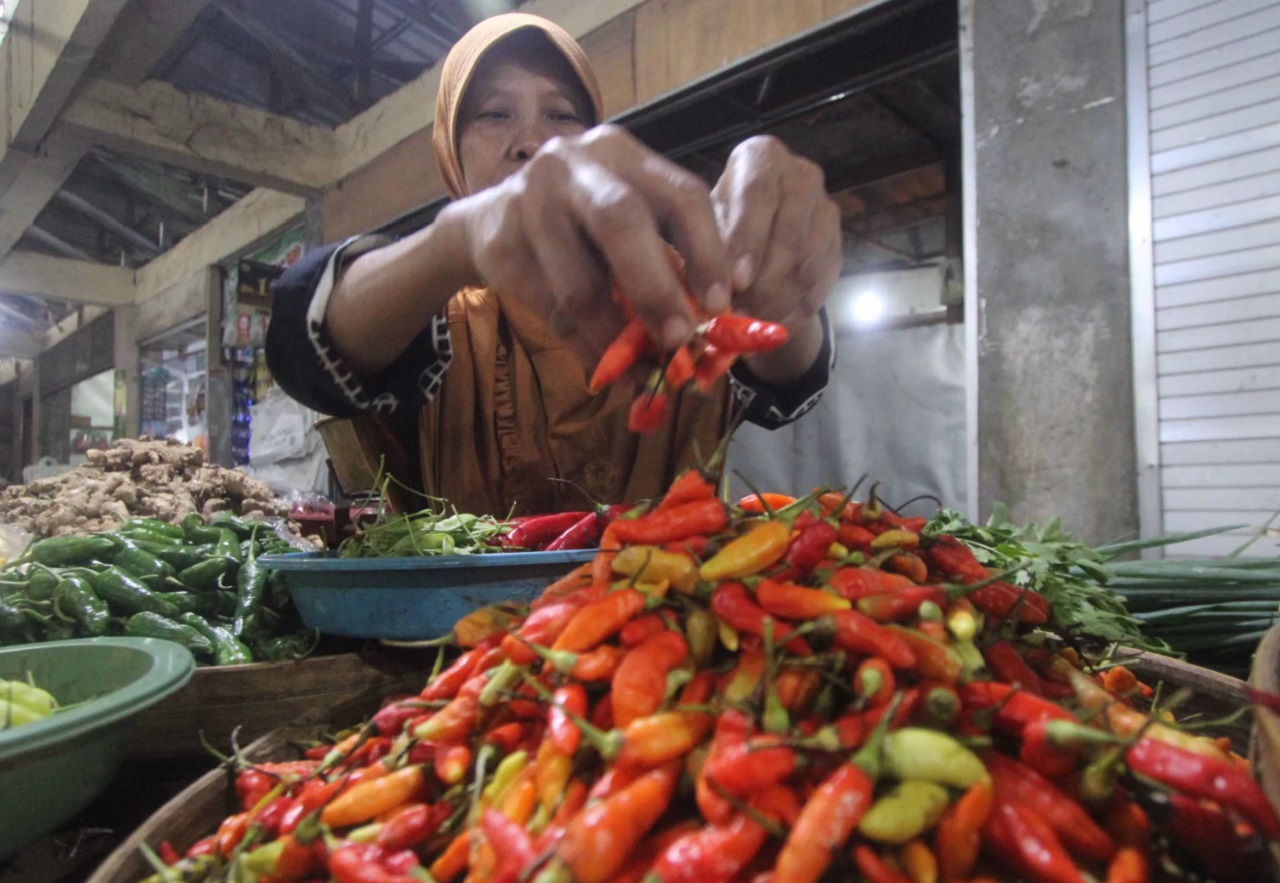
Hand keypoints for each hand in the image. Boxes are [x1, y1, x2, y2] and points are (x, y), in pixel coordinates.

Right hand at [447, 124, 734, 358]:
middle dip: (656, 288)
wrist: (491, 221)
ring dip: (615, 335)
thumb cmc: (580, 228)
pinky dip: (584, 345)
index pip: (680, 193)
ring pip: (580, 281)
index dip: (708, 250)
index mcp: (623, 154)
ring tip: (642, 370)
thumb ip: (667, 262)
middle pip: (622, 220)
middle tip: (679, 340)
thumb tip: (712, 329)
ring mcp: (529, 197)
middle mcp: (574, 163)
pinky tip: (603, 364)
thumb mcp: (625, 225)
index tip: (722, 304)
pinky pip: (550, 307)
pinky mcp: (499, 240)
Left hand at [711, 135, 841, 327]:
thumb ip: (708, 247)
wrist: (756, 225)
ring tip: (754, 326)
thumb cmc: (719, 221)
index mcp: (762, 158)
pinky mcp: (837, 243)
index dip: (748, 241)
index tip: (736, 282)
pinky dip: (797, 311)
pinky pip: (822, 284)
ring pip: (808, 265)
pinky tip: (774, 326)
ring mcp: (825, 209)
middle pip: (790, 234)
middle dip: (765, 283)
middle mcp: (801, 176)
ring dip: (780, 302)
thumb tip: (708, 292)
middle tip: (742, 315)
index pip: (759, 195)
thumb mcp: (705, 225)